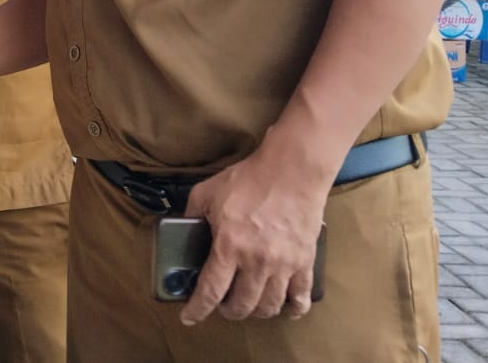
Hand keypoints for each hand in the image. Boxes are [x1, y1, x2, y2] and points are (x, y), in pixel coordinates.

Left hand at [180, 143, 330, 325]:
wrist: (291, 170)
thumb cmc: (249, 179)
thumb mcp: (207, 192)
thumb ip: (191, 214)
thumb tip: (182, 228)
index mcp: (229, 245)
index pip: (211, 290)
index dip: (198, 308)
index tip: (189, 317)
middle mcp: (257, 261)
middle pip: (241, 305)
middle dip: (227, 311)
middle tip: (221, 305)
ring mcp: (284, 264)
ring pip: (269, 306)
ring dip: (255, 311)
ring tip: (247, 305)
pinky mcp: (304, 261)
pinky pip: (301, 297)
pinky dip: (293, 308)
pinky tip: (284, 308)